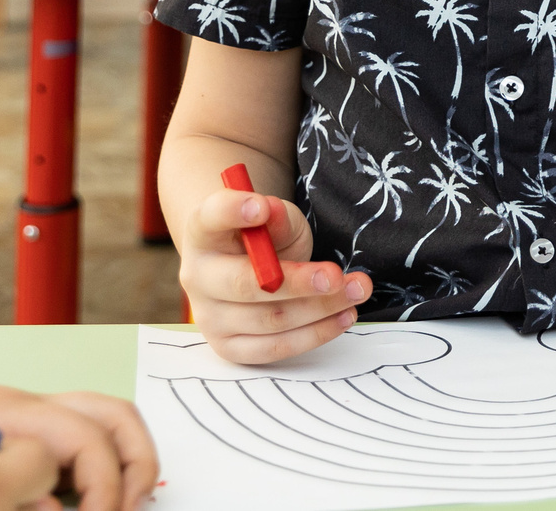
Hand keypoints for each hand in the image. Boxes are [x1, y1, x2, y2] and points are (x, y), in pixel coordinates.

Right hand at [180, 183, 365, 363]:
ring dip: (321, 307)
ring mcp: (209, 317)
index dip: (233, 211)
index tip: (262, 207)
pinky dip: (315, 333)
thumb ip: (277, 217)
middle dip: (297, 281)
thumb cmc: (263, 238)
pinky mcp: (230, 347)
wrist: (246, 269)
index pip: (210, 217)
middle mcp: (197, 276)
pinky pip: (275, 348)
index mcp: (202, 232)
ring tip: (358, 290)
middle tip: (335, 275)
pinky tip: (344, 316)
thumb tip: (272, 212)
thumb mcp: (275, 218)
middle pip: (245, 284)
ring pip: (269, 319)